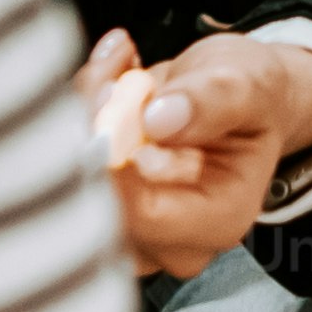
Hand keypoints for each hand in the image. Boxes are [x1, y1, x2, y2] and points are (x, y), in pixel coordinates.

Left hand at [83, 27, 311, 281]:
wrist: (235, 98)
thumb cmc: (248, 99)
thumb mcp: (247, 85)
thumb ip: (211, 101)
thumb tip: (159, 120)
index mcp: (220, 220)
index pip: (142, 213)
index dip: (113, 158)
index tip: (113, 95)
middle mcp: (174, 240)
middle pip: (98, 206)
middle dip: (90, 128)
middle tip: (112, 74)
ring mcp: (133, 231)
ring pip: (73, 187)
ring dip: (80, 118)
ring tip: (117, 72)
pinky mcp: (102, 207)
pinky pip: (63, 167)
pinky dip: (76, 116)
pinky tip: (108, 82)